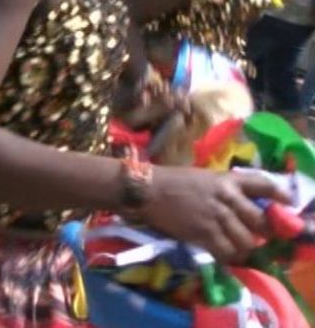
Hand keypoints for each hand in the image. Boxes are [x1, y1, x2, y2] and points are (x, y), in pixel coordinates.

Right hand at [142, 166, 289, 262]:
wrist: (146, 190)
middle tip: (253, 235)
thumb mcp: (204, 177)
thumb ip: (226, 188)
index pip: (264, 185)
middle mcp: (227, 198)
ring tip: (236, 247)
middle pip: (259, 221)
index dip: (280, 195)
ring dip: (244, 247)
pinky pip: (226, 251)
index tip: (287, 203)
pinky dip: (228, 256)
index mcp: (227, 180)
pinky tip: (222, 254)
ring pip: (246, 240)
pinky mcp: (203, 234)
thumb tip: (243, 204)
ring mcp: (216, 217)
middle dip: (260, 232)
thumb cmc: (172, 180)